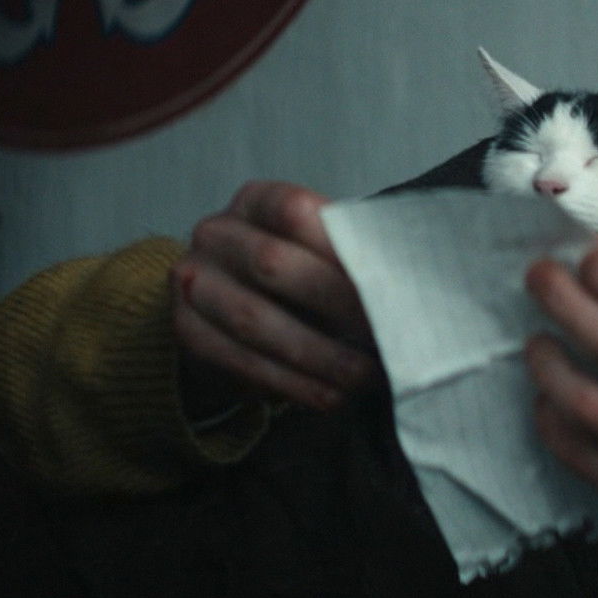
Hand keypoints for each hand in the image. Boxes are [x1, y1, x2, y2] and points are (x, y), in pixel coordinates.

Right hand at [171, 181, 377, 411]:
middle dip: (336, 305)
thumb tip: (411, 289)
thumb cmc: (295, 276)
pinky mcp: (187, 331)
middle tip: (387, 336)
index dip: (342, 247)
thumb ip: (350, 258)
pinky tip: (332, 397)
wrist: (227, 305)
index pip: (295, 211)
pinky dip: (294, 384)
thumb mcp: (318, 252)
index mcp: (256, 201)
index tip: (390, 283)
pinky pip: (241, 362)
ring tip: (365, 378)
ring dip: (319, 356)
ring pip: (256, 321)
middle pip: (272, 264)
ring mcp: (193, 282)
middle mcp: (215, 233)